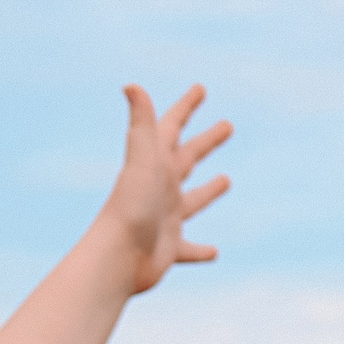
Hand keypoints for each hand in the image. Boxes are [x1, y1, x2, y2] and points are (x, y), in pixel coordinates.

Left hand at [97, 85, 231, 295]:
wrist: (116, 258)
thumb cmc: (130, 208)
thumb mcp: (141, 161)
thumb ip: (141, 124)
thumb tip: (131, 84)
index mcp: (156, 164)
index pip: (171, 127)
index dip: (186, 106)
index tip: (200, 89)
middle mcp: (160, 189)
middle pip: (187, 158)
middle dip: (206, 141)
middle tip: (227, 125)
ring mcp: (165, 219)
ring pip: (192, 201)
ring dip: (209, 191)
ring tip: (225, 180)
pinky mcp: (169, 249)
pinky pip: (189, 249)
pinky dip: (201, 251)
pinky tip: (213, 253)